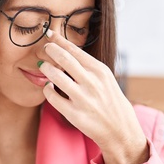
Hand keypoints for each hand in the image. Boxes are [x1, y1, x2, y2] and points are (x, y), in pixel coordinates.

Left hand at [37, 29, 148, 163]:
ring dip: (45, 69)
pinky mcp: (74, 114)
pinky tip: (48, 87)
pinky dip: (47, 90)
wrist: (120, 129)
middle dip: (50, 50)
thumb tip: (66, 51)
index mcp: (100, 71)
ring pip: (55, 76)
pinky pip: (52, 97)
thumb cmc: (111, 101)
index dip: (59, 40)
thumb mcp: (106, 79)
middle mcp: (92, 83)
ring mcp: (82, 99)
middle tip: (44, 48)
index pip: (75, 50)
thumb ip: (88, 67)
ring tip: (43, 66)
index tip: (50, 34)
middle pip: (64, 59)